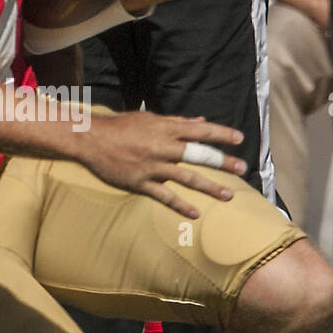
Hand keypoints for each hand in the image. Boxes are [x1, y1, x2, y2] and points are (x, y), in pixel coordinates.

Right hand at [79, 111, 246, 219]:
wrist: (90, 139)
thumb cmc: (121, 127)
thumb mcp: (150, 118)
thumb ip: (177, 122)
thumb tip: (201, 121)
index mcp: (165, 129)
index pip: (200, 130)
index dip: (220, 134)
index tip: (239, 138)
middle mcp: (162, 147)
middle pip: (198, 154)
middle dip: (222, 161)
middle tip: (242, 167)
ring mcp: (152, 166)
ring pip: (186, 177)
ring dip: (209, 187)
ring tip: (228, 196)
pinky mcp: (140, 182)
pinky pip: (164, 196)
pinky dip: (180, 205)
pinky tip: (195, 213)